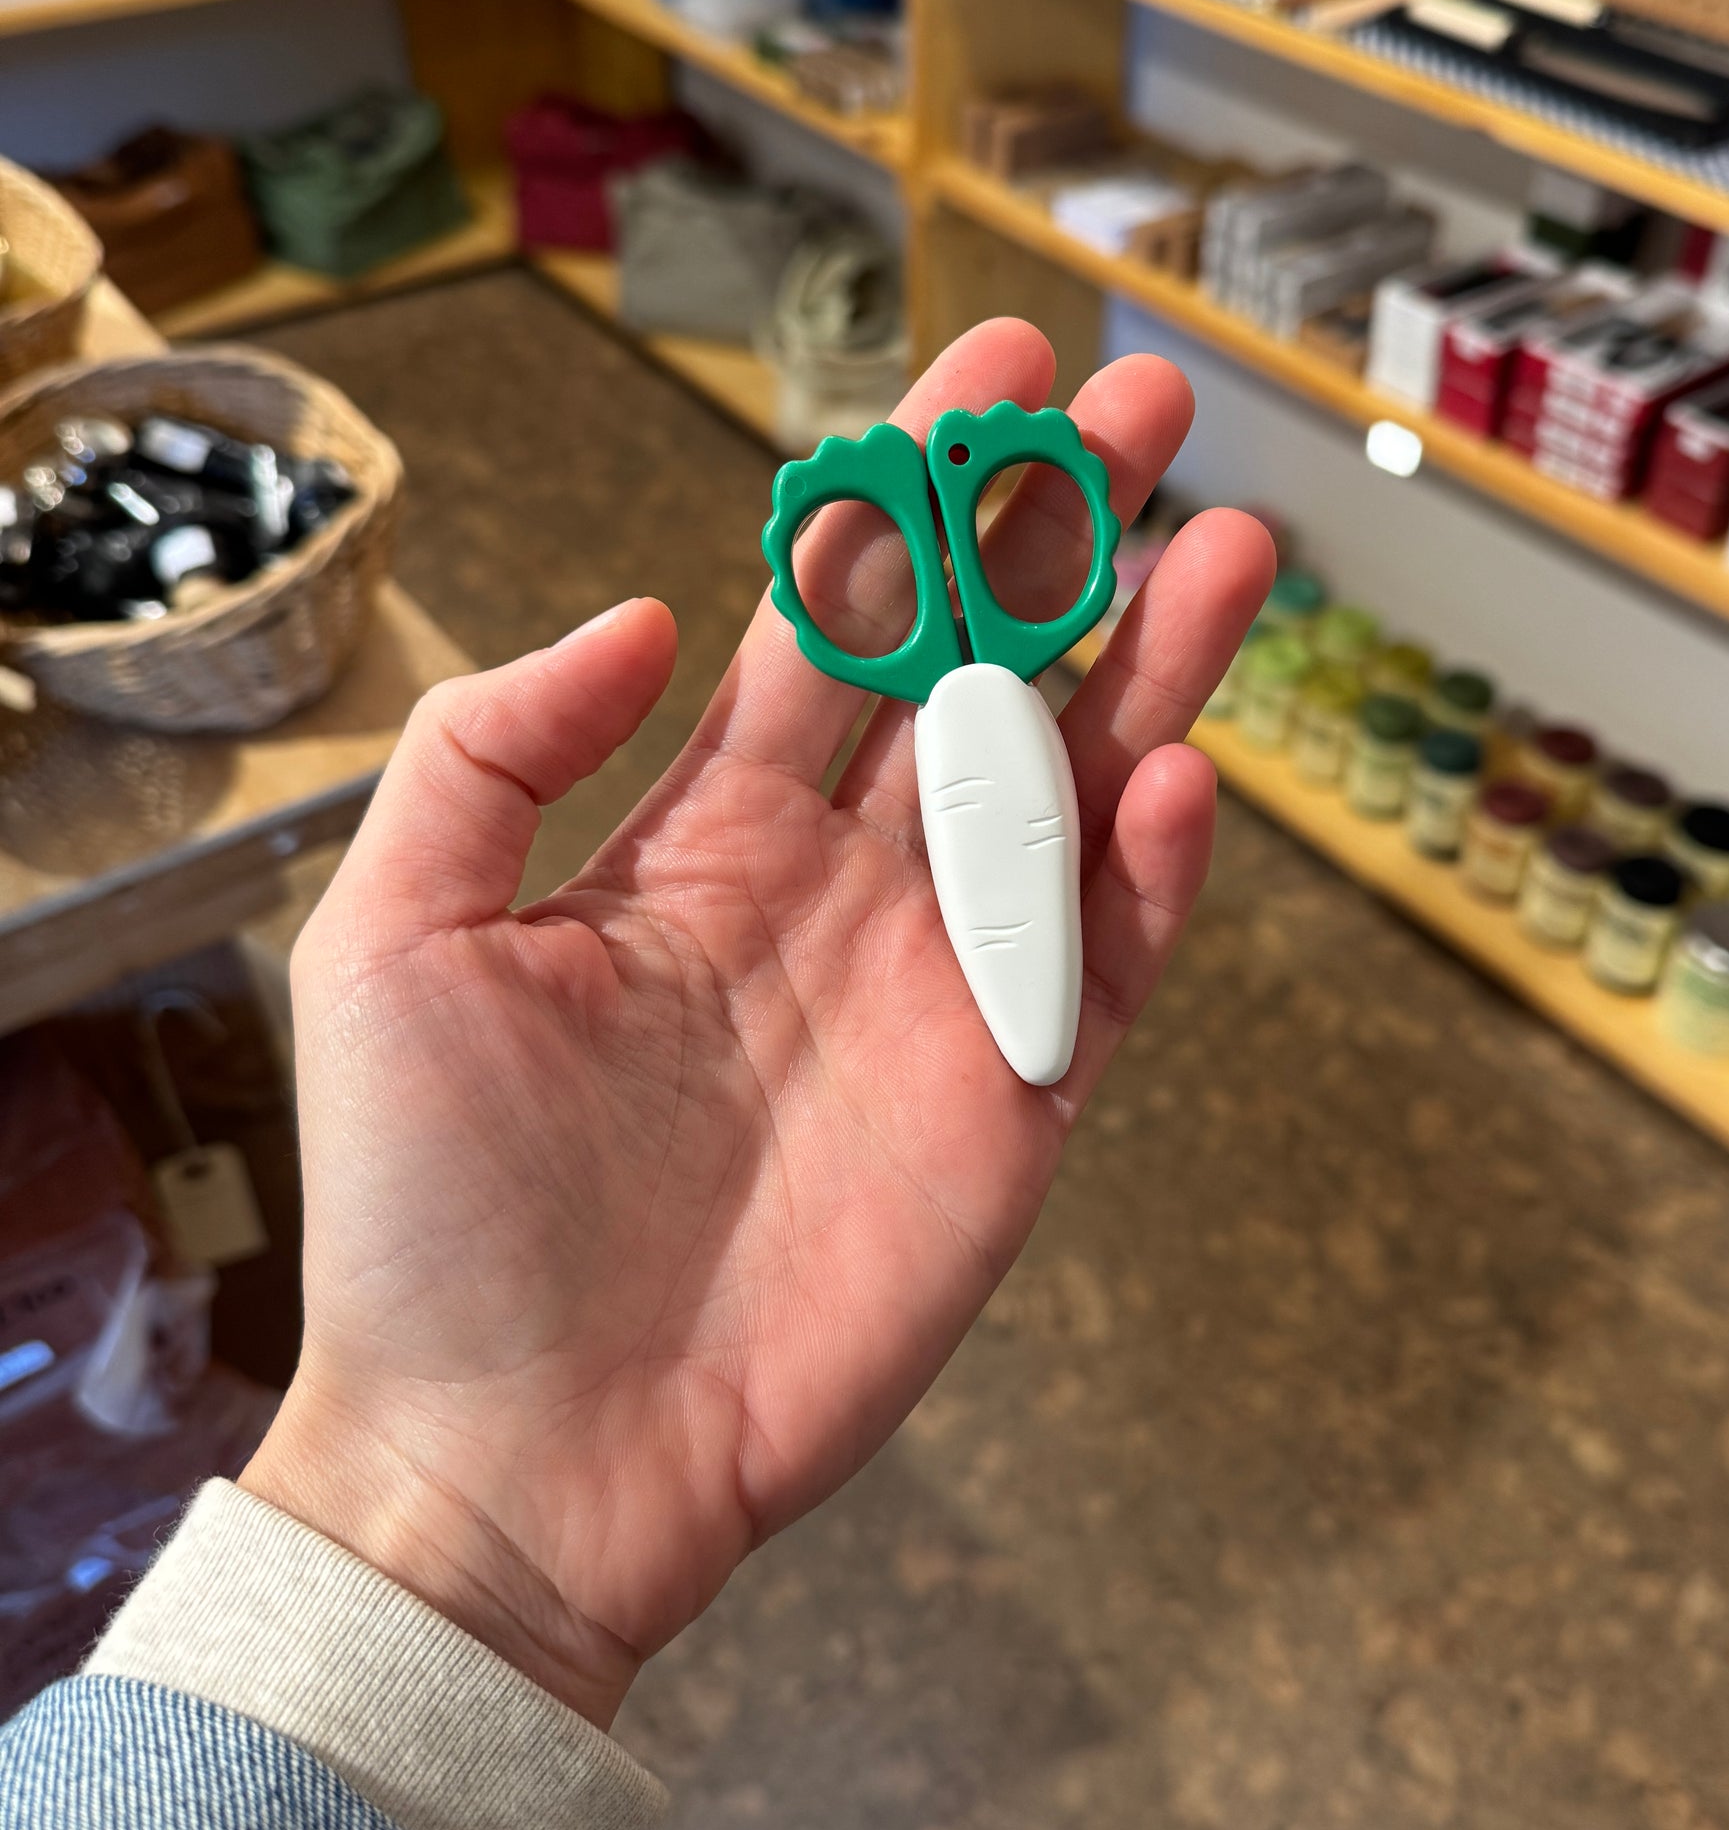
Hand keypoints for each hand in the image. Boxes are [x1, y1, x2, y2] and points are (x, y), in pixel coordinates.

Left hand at [242, 323, 1272, 1724]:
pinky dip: (1158, 875)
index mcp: (705, 834)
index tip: (988, 374)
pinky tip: (1182, 772)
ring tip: (1231, 542)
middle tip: (1149, 404)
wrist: (519, 1455)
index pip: (838, 623)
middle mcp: (840, 889)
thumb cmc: (433, 1212)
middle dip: (1068, 537)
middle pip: (987, 674)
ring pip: (1075, 794)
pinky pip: (1110, 968)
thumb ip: (497, 750)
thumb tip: (654, 613)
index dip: (916, 495)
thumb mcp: (396, 937)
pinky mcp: (1011, 1111)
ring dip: (1155, 667)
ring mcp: (938, 996)